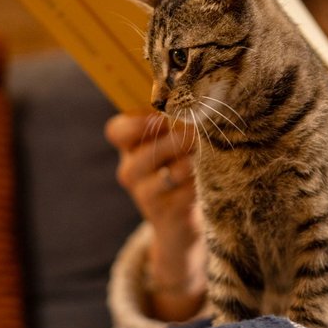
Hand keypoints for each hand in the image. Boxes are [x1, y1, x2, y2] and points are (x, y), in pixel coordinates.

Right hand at [107, 112, 205, 318]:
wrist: (180, 224)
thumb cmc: (179, 171)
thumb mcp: (172, 145)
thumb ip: (175, 124)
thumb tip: (197, 102)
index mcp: (129, 148)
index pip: (117, 131)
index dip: (136, 124)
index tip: (160, 118)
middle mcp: (130, 171)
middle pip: (146, 153)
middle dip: (176, 141)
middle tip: (199, 133)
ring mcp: (144, 195)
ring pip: (169, 174)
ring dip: (193, 163)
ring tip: (208, 155)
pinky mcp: (164, 215)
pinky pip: (186, 194)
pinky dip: (200, 184)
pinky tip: (210, 177)